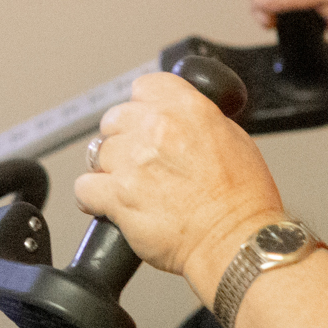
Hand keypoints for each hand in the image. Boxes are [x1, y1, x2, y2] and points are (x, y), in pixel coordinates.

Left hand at [72, 72, 285, 286]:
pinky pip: (85, 187)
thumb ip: (197, 121)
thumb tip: (178, 121)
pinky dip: (92, 196)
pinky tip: (106, 203)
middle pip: (115, 119)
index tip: (144, 121)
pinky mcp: (117, 195)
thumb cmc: (243, 200)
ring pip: (98, 152)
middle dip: (124, 138)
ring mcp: (134, 161)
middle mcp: (157, 128)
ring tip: (129, 186)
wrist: (235, 240)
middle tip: (139, 159)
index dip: (142, 107)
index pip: (144, 87)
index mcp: (187, 108)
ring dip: (110, 168)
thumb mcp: (234, 138)